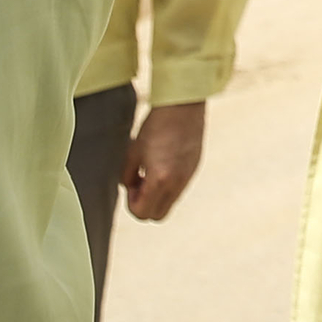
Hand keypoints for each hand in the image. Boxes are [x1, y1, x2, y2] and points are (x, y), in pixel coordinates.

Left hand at [121, 101, 205, 221]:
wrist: (183, 105)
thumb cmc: (156, 125)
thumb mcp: (133, 151)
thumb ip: (128, 176)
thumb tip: (130, 187)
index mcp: (160, 180)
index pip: (142, 213)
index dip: (131, 203)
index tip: (131, 185)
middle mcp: (177, 183)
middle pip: (158, 215)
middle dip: (145, 204)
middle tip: (140, 183)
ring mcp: (188, 177)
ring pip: (169, 202)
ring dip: (157, 195)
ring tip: (151, 171)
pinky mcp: (194, 168)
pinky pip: (179, 187)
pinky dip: (168, 184)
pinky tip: (163, 162)